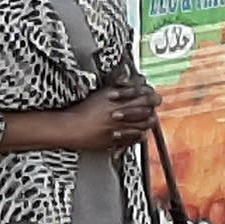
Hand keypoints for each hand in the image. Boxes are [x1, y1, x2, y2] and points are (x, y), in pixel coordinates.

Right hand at [25, 75, 158, 153]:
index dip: (150, 95)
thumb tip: (131, 83)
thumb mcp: (102, 93)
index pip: (142, 95)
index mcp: (116, 100)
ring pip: (143, 125)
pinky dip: (140, 135)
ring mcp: (118, 128)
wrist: (71, 127)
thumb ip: (119, 88)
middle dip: (153, 109)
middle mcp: (119, 114)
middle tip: (153, 107)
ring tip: (149, 119)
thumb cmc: (83, 110)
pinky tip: (140, 132)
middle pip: (146, 110)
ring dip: (148, 122)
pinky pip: (134, 138)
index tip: (152, 95)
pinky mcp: (115, 140)